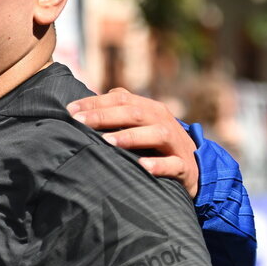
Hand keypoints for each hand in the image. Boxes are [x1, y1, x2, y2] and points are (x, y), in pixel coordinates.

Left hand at [67, 88, 198, 197]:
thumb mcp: (141, 123)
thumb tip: (84, 104)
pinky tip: (143, 166)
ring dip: (130, 137)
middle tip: (79, 121)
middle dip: (105, 116)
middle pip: (134, 113)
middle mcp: (162, 121)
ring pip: (156, 134)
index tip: (70, 110)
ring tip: (107, 141)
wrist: (195, 167)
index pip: (121, 98)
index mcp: (149, 109)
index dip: (95, 102)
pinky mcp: (184, 166)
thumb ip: (118, 111)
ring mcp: (175, 143)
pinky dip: (159, 165)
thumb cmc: (157, 144)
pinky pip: (173, 164)